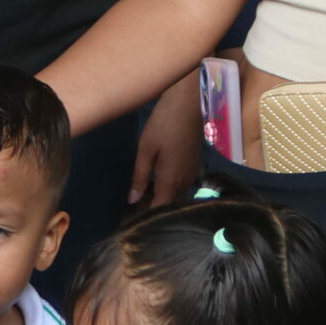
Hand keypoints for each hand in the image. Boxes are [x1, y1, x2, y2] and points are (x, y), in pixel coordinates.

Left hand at [132, 71, 205, 206]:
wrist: (187, 104)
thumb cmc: (163, 124)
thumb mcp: (146, 150)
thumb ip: (140, 177)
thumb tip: (132, 200)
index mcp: (171, 180)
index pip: (159, 209)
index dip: (145, 217)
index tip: (129, 220)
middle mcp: (186, 182)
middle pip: (169, 205)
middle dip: (151, 209)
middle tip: (130, 209)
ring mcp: (193, 174)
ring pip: (176, 195)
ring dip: (161, 198)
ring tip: (140, 197)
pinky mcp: (196, 165)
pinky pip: (182, 185)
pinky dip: (169, 188)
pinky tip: (156, 183)